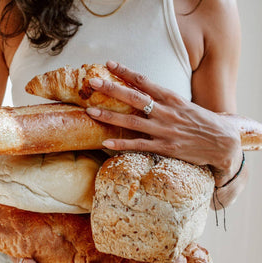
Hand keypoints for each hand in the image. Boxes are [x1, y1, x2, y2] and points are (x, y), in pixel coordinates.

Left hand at [86, 61, 242, 186]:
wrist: (222, 142)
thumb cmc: (203, 122)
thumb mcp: (185, 104)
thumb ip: (164, 99)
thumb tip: (144, 91)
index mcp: (171, 98)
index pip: (144, 81)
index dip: (125, 71)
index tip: (109, 64)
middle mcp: (166, 112)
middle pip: (134, 98)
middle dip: (111, 88)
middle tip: (93, 82)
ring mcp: (164, 130)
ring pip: (132, 121)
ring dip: (110, 115)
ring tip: (91, 111)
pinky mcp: (165, 147)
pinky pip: (138, 145)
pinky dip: (122, 143)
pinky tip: (106, 141)